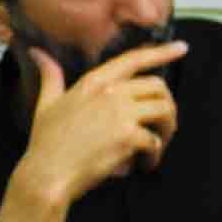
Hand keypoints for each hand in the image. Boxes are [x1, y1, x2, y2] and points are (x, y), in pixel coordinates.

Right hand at [0, 41, 185, 221]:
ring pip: (164, 110)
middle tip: (164, 126)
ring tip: (158, 144)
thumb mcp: (46, 103)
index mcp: (93, 82)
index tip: (182, 47)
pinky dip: (155, 156)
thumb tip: (39, 53)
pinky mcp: (128, 137)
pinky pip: (156, 142)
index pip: (134, 59)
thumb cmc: (46, 143)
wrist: (48, 174)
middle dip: (168, 106)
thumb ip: (50, 76)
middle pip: (158, 86)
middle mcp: (110, 92)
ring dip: (168, 129)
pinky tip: (145, 164)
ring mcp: (120, 113)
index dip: (161, 51)